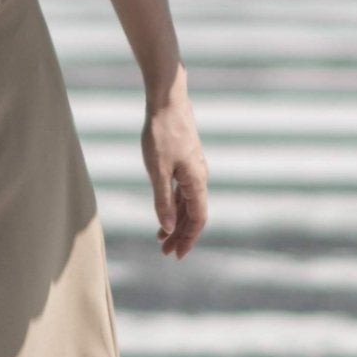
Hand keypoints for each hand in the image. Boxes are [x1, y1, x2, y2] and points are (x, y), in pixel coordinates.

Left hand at [143, 87, 207, 259]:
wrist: (167, 101)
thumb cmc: (161, 134)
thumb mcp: (157, 170)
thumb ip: (163, 200)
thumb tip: (169, 228)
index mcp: (196, 182)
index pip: (197, 219)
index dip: (188, 239)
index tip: (177, 255)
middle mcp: (199, 177)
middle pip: (194, 214)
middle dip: (181, 234)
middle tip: (165, 252)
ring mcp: (193, 168)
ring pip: (188, 202)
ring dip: (177, 221)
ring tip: (161, 237)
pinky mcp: (185, 160)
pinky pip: (183, 190)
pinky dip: (174, 204)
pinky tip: (164, 210)